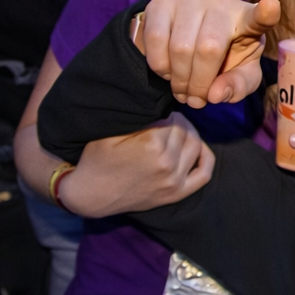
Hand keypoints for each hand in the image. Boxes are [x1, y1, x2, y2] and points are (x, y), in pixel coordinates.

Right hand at [57, 112, 214, 216]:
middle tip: (166, 118)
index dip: (163, 113)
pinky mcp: (176, 194)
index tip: (157, 111)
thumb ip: (136, 115)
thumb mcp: (110, 131)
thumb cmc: (97, 159)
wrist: (90, 195)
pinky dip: (205, 157)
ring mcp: (174, 180)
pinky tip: (197, 148)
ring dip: (189, 134)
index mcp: (151, 144)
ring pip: (195, 145)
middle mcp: (166, 162)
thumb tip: (156, 99)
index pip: (170, 118)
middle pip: (183, 130)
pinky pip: (204, 174)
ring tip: (176, 129)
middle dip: (175, 121)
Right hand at [139, 0, 280, 107]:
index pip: (260, 16)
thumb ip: (237, 87)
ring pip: (180, 47)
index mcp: (248, 19)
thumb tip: (215, 94)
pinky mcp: (163, 1)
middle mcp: (222, 2)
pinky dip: (159, 65)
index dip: (265, 12)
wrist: (184, 39)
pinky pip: (155, 39)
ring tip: (181, 87)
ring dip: (178, 79)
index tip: (271, 6)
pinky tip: (166, 69)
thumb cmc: (224, 58)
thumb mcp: (239, 75)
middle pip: (209, 49)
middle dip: (199, 83)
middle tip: (195, 99)